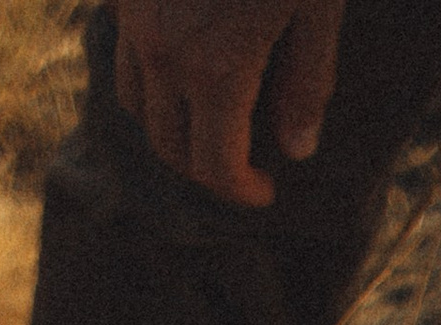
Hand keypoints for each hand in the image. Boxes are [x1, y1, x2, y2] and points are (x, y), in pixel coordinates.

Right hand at [112, 0, 342, 204]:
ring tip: (203, 116)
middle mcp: (163, 53)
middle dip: (204, 167)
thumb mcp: (317, 3)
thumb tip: (298, 148)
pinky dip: (146, 67)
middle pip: (168, 144)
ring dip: (168, 121)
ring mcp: (134, 16)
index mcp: (216, 68)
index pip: (216, 168)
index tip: (265, 189)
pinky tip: (178, 57)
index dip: (242, 190)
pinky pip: (123, 45)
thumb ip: (308, 80)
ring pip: (134, 98)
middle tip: (238, 162)